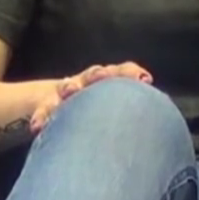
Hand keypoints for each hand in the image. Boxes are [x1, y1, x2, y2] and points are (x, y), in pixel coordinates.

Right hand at [30, 61, 153, 131]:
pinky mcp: (48, 106)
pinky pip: (44, 110)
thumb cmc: (100, 116)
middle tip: (103, 75)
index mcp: (107, 82)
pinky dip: (41, 117)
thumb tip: (160, 127)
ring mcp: (66, 92)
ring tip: (70, 90)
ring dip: (70, 87)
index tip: (145, 79)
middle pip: (94, 75)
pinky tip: (38, 127)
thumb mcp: (115, 110)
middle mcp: (87, 84)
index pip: (121, 72)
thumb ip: (132, 112)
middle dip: (99, 74)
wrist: (59, 109)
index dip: (131, 72)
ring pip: (68, 86)